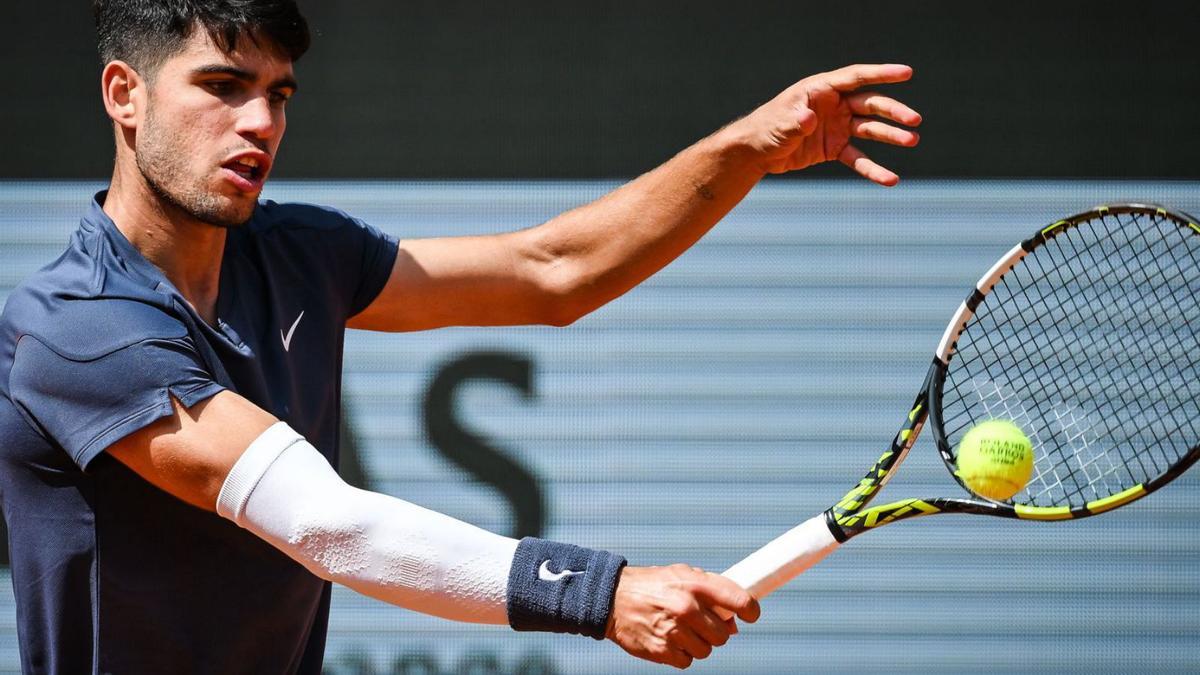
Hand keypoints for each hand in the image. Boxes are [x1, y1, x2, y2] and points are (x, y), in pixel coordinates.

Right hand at [606, 564, 759, 669]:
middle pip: (723, 635)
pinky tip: (670, 639)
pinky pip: (687, 661)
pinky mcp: (662, 650)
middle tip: (703, 624)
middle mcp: (686, 607)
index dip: (750, 610)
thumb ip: (710, 590)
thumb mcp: (681, 575)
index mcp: (695, 585)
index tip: (750, 615)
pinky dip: (682, 654)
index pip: (739, 601)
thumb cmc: (651, 585)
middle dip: (717, 631)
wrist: (612, 598)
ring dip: (698, 644)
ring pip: (707, 651)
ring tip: (682, 630)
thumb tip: (733, 618)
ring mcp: (674, 631)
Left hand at [732, 63, 921, 185]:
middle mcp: (834, 105)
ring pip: (870, 129)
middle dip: (892, 112)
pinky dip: (873, 169)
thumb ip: (795, 120)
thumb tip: (809, 119)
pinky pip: (858, 158)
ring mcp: (837, 126)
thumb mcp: (780, 122)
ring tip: (912, 141)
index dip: (881, 74)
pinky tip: (891, 179)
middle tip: (914, 120)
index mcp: (822, 89)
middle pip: (870, 104)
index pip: (856, 77)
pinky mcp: (835, 148)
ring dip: (890, 135)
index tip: (906, 73)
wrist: (756, 152)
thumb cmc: (766, 128)